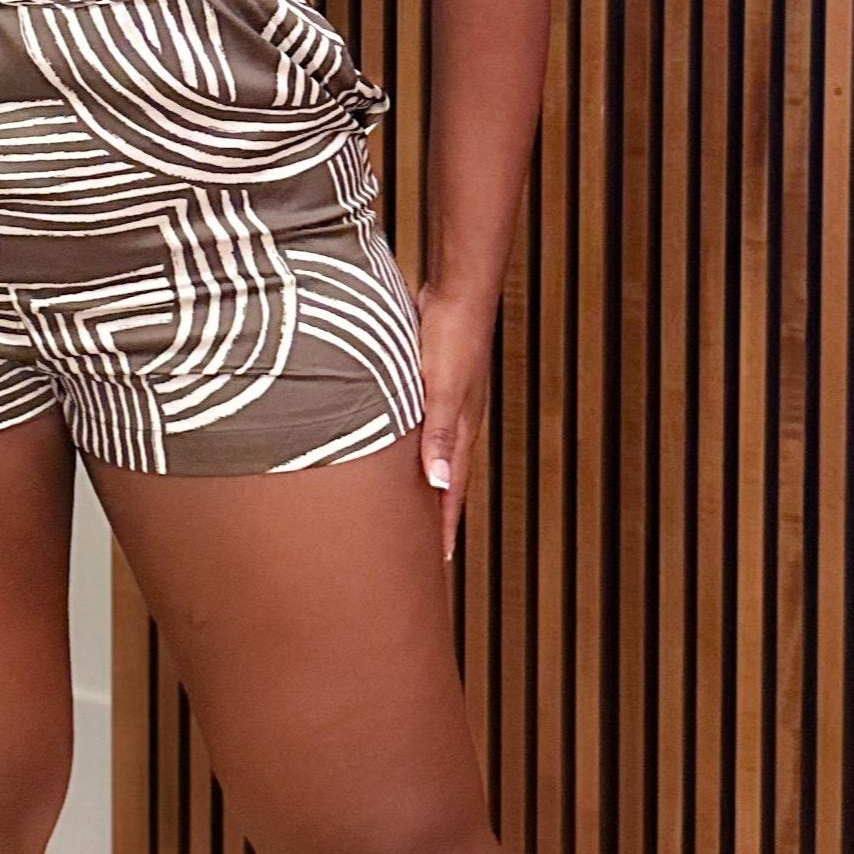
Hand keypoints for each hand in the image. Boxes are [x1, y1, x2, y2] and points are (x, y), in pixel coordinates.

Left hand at [416, 285, 493, 561]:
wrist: (459, 290)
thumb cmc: (453, 335)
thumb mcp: (441, 388)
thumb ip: (437, 435)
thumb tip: (438, 483)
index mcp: (460, 430)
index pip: (452, 491)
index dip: (444, 526)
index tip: (437, 563)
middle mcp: (455, 423)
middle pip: (444, 480)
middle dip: (433, 516)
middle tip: (418, 550)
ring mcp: (444, 405)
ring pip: (430, 456)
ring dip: (420, 485)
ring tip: (404, 512)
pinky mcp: (429, 386)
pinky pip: (418, 431)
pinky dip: (409, 452)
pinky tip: (392, 454)